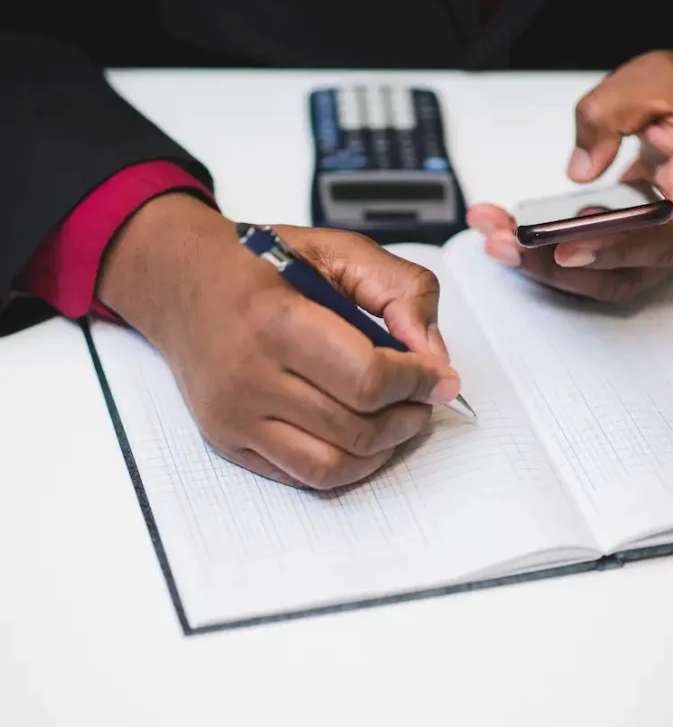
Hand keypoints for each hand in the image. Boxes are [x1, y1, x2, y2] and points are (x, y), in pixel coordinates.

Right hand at [97, 194, 458, 488]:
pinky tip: (362, 436)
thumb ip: (400, 290)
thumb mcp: (336, 249)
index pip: (368, 379)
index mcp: (276, 319)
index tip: (438, 375)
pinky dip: (347, 465)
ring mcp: (235, 416)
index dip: (418, 382)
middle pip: (357, 427)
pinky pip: (303, 477)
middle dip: (410, 415)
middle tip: (426, 396)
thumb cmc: (255, 264)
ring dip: (384, 448)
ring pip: (334, 465)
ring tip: (400, 418)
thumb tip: (434, 354)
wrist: (180, 282)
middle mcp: (249, 375)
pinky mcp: (228, 441)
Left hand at [468, 51, 672, 300]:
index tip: (565, 250)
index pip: (662, 237)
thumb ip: (612, 111)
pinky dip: (551, 248)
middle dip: (554, 266)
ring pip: (602, 274)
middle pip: (621, 273)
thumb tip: (579, 169)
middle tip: (502, 242)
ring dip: (544, 263)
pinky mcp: (634, 236)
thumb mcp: (660, 78)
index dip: (613, 250)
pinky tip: (513, 227)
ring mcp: (658, 238)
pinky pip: (593, 255)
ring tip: (495, 234)